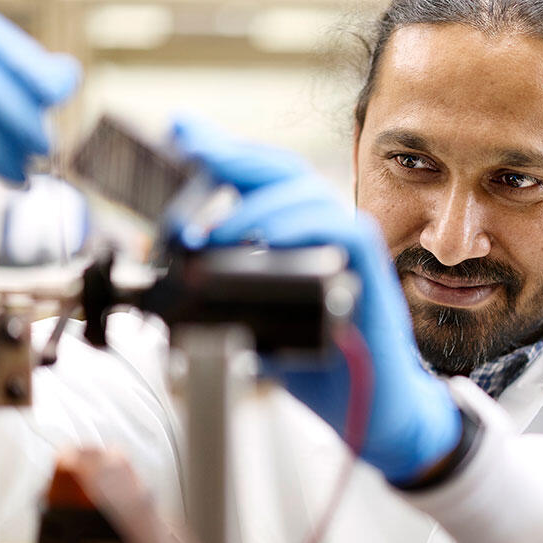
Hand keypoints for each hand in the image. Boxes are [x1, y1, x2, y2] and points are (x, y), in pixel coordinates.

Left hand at [169, 118, 461, 483]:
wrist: (372, 413)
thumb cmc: (322, 369)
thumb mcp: (256, 331)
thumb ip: (224, 308)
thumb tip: (170, 297)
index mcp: (298, 239)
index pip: (260, 184)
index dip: (223, 153)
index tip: (181, 129)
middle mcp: (326, 234)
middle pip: (283, 172)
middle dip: (232, 152)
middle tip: (186, 140)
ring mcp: (351, 248)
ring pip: (308, 194)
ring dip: (255, 204)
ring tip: (211, 232)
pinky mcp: (371, 269)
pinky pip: (340, 228)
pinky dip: (299, 227)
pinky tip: (265, 238)